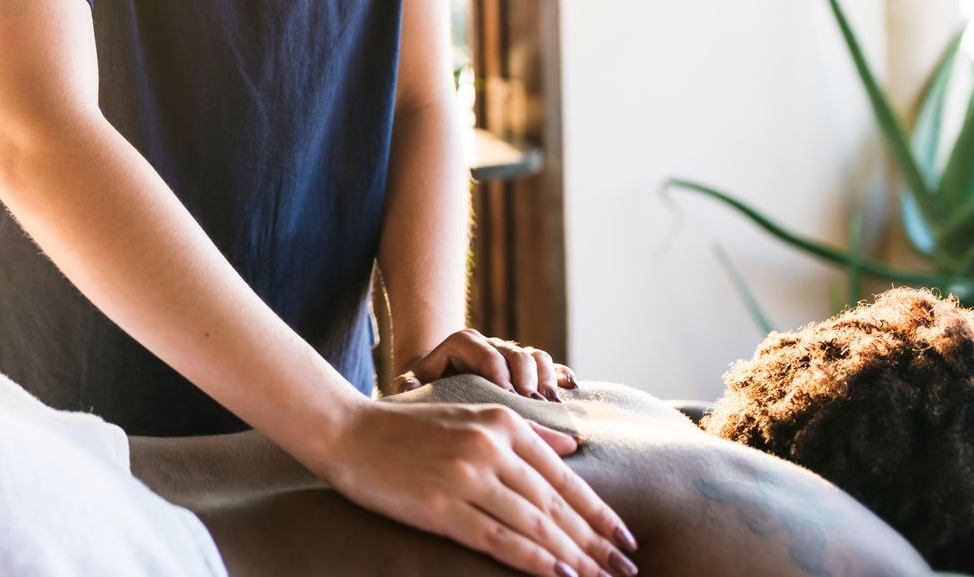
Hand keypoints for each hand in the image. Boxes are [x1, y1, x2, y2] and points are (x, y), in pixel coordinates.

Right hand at [315, 397, 636, 576]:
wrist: (347, 431)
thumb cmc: (407, 427)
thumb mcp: (470, 413)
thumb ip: (525, 431)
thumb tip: (571, 445)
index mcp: (502, 424)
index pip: (564, 477)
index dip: (599, 513)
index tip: (625, 540)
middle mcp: (490, 446)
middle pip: (555, 504)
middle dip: (595, 542)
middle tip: (625, 570)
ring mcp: (466, 476)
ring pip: (534, 524)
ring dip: (572, 557)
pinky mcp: (442, 506)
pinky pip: (499, 539)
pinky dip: (534, 561)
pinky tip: (559, 576)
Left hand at [394, 330, 578, 402]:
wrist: (437, 382)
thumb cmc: (424, 386)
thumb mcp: (411, 384)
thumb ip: (407, 384)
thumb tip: (409, 384)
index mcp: (464, 344)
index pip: (486, 355)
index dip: (498, 375)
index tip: (506, 398)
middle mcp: (492, 345)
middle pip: (516, 355)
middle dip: (527, 379)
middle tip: (533, 404)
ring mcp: (512, 357)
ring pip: (536, 357)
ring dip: (547, 380)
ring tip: (553, 404)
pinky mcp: (529, 370)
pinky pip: (551, 366)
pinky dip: (562, 375)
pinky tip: (572, 390)